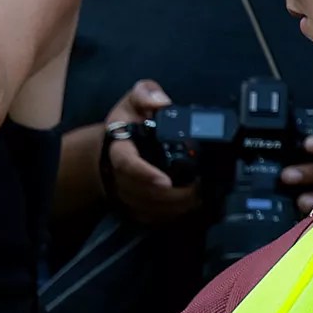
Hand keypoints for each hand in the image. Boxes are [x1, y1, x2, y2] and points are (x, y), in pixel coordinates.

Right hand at [101, 80, 201, 223]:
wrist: (110, 149)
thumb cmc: (127, 124)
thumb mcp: (133, 101)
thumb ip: (145, 94)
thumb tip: (161, 102)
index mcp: (119, 148)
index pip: (127, 164)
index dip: (144, 174)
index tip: (165, 181)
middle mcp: (119, 175)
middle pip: (145, 192)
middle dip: (175, 194)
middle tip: (201, 187)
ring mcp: (125, 194)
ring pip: (150, 209)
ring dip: (177, 207)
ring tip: (201, 196)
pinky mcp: (133, 207)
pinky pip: (153, 218)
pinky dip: (173, 215)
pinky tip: (190, 205)